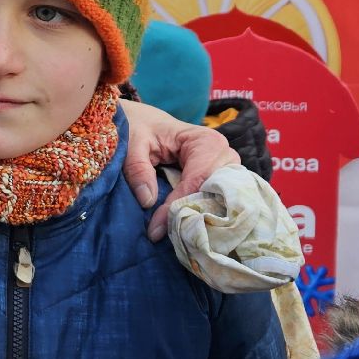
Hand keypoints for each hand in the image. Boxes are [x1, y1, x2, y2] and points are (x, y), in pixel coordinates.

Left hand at [120, 99, 239, 241]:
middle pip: (216, 193)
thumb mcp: (132, 143)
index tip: (156, 228)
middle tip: (169, 235)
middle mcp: (223, 155)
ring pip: (220, 201)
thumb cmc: (140, 128)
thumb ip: (138, 168)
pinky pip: (217, 203)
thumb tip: (148, 201)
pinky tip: (186, 229)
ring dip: (200, 218)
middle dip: (193, 214)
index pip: (198, 179)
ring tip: (177, 235)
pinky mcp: (220, 182)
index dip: (179, 204)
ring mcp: (225, 170)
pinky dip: (202, 216)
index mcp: (205, 140)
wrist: (144, 122)